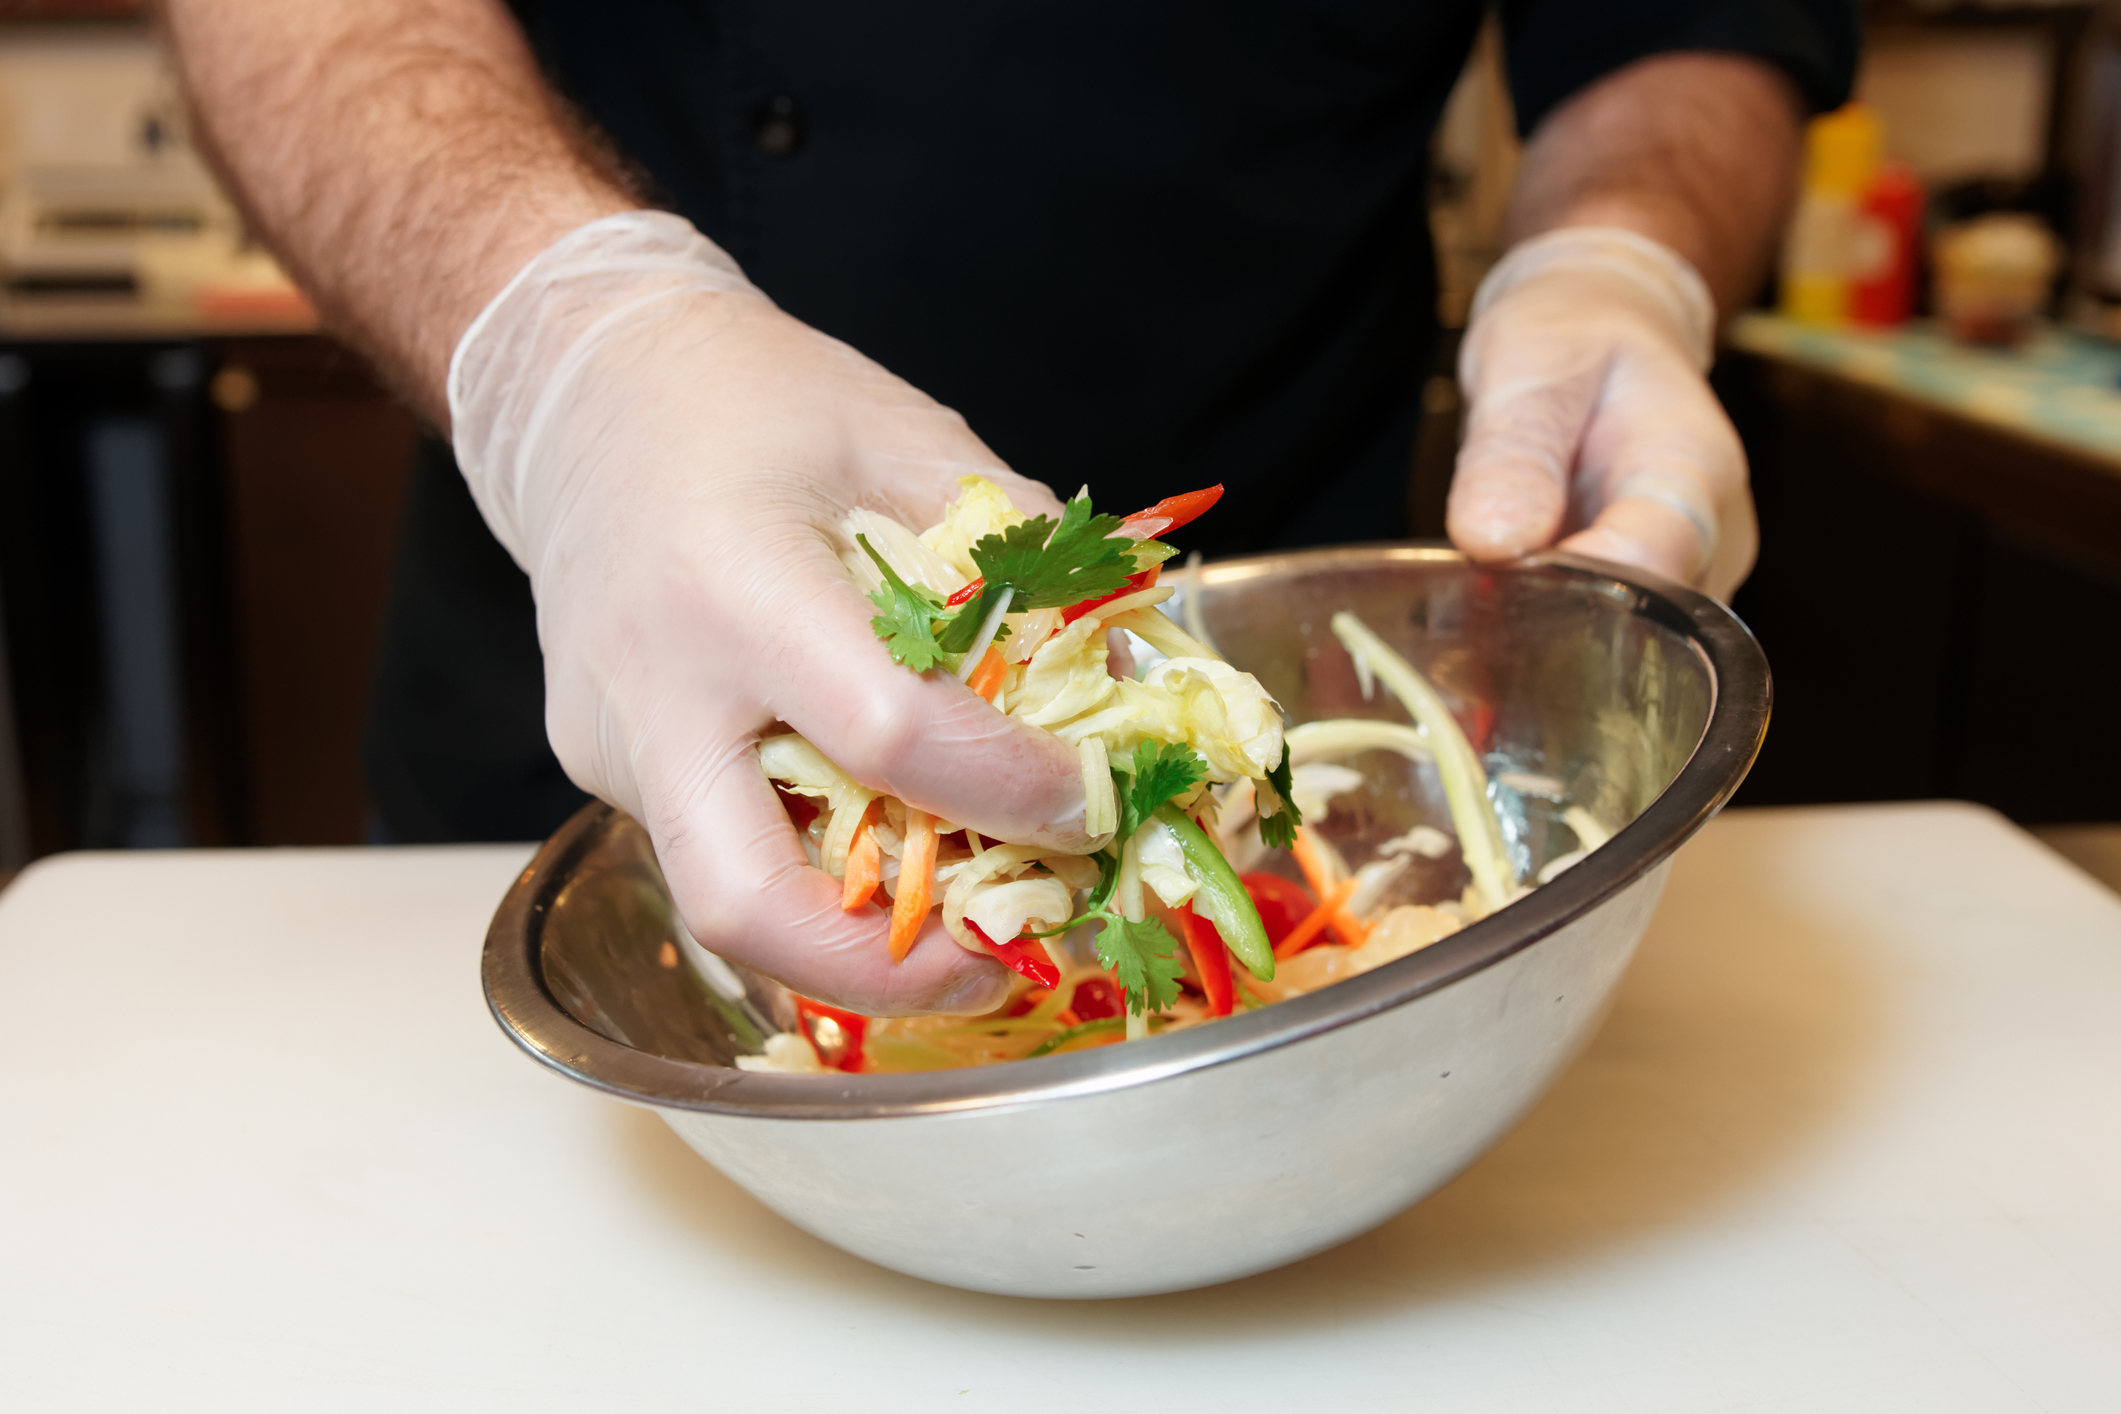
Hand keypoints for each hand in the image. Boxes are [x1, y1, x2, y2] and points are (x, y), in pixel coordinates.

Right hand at [450, 212, 1087, 1014]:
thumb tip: (1121, 667)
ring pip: (724, 899)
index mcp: (735, 581)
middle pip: (748, 903)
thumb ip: (1015, 554)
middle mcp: (651, 684)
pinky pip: (712, 844)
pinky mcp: (599, 763)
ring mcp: (607, 740)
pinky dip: (808, 864)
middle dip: (886, 970)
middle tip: (998, 966)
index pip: (888, 735)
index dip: (1009, 790)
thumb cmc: (752, 397)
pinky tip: (877, 831)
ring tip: (959, 912)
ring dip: (851, 935)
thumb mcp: (907, 436)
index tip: (1091, 809)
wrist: (584, 386)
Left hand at [1445, 227, 1756, 600]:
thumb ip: (1513, 453)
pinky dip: (1549, 630)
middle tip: (1472, 607)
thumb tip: (1493, 542)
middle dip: (1555, 627)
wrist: (1600, 330)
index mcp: (1693, 469)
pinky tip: (1497, 607)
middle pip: (1647, 624)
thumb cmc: (1571, 336)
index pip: (1656, 559)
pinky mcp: (1653, 598)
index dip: (1578, 591)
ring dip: (1549, 636)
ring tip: (1479, 604)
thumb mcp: (1527, 366)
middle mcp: (1713, 538)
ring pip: (1627, 645)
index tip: (1506, 585)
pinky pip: (1607, 636)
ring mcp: (1690, 576)